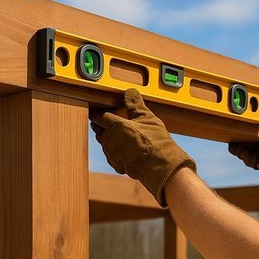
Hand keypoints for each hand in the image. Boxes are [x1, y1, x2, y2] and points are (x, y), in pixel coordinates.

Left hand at [89, 89, 195, 206]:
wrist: (161, 166)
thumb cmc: (156, 141)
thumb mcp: (147, 118)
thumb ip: (135, 104)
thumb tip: (129, 91)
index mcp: (115, 125)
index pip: (100, 116)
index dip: (98, 113)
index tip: (98, 112)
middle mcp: (110, 140)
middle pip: (99, 131)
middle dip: (101, 127)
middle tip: (107, 123)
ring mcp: (112, 154)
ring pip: (105, 144)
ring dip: (110, 140)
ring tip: (119, 137)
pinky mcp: (117, 166)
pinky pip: (113, 156)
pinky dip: (117, 153)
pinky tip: (126, 151)